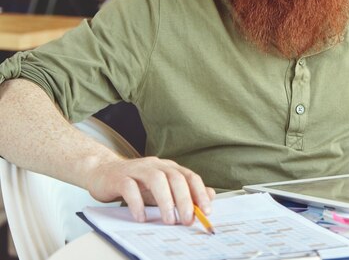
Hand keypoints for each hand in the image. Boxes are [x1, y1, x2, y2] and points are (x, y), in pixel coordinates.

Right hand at [85, 156, 214, 225]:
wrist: (102, 173)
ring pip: (156, 180)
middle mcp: (155, 165)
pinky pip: (130, 188)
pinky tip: (142, 217)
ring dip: (165, 201)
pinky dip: (138, 204)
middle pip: (175, 178)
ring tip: (169, 220)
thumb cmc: (136, 183)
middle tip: (187, 220)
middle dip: (184, 200)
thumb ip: (184, 192)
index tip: (206, 211)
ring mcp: (137, 169)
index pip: (190, 176)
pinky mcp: (119, 177)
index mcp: (168, 167)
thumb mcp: (163, 188)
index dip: (200, 193)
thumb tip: (210, 196)